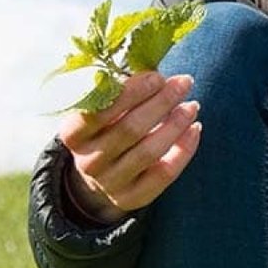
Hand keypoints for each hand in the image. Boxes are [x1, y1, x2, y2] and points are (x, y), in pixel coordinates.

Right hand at [57, 71, 202, 223]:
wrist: (100, 175)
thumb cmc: (106, 128)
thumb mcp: (103, 110)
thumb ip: (121, 90)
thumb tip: (155, 69)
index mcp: (73, 134)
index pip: (98, 111)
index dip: (131, 92)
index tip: (157, 76)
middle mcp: (87, 161)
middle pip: (129, 129)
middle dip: (161, 102)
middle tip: (184, 82)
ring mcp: (109, 183)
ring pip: (149, 152)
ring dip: (175, 125)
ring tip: (192, 105)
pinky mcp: (132, 198)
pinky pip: (164, 174)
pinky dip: (184, 150)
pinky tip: (195, 129)